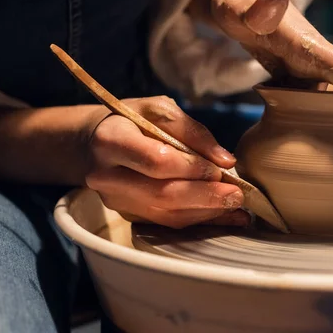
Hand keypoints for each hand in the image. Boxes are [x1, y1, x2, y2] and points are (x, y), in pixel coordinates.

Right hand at [85, 96, 249, 228]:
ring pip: (167, 214)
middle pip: (163, 194)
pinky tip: (223, 216)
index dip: (192, 168)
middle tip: (238, 195)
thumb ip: (192, 131)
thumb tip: (225, 160)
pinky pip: (167, 222)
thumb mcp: (159, 109)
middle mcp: (107, 176)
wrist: (95, 143)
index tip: (221, 170)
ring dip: (207, 213)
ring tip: (237, 208)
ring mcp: (116, 201)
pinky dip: (198, 220)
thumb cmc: (131, 120)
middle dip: (206, 196)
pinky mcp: (127, 215)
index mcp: (111, 141)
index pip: (157, 161)